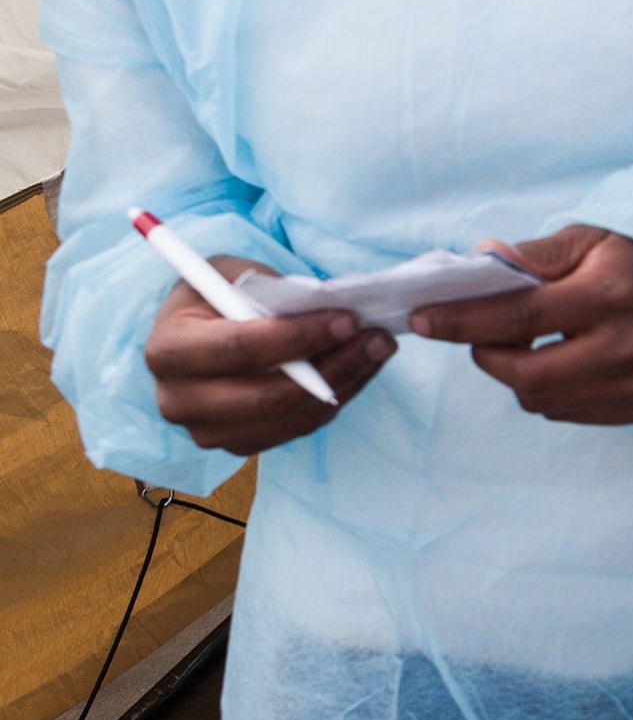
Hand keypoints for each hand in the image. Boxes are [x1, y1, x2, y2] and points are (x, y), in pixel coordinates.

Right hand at [144, 258, 393, 455]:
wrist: (200, 330)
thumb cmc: (218, 295)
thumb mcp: (233, 274)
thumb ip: (270, 291)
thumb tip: (330, 307)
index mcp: (167, 350)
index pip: (239, 349)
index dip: (298, 337)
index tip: (347, 320)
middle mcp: (179, 400)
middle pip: (268, 396)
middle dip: (333, 366)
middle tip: (376, 337)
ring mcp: (209, 430)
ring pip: (292, 417)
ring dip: (345, 383)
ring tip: (378, 348)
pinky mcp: (240, 445)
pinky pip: (299, 428)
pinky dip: (336, 398)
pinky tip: (360, 368)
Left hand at [412, 225, 632, 423]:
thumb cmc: (629, 263)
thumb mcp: (585, 241)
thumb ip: (531, 254)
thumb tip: (480, 258)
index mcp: (607, 295)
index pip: (519, 317)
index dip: (463, 321)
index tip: (422, 319)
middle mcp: (625, 346)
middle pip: (525, 374)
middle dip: (487, 356)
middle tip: (482, 336)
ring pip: (540, 400)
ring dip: (517, 375)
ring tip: (529, 345)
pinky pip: (564, 412)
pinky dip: (548, 391)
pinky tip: (564, 362)